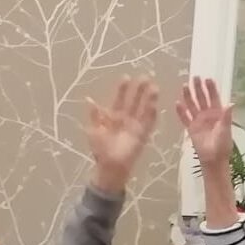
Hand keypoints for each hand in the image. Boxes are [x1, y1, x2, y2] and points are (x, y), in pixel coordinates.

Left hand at [85, 76, 159, 191]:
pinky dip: (152, 115)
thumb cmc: (100, 150)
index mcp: (114, 117)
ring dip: (149, 99)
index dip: (122, 89)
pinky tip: (155, 106)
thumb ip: (95, 115)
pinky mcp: (142, 135)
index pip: (120, 99)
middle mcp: (126, 119)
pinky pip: (148, 123)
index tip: (126, 77)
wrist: (109, 167)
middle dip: (139, 90)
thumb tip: (89, 99)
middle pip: (134, 101)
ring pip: (143, 109)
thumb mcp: (94, 131)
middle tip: (145, 77)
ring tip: (154, 87)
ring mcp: (135, 126)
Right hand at [174, 76, 235, 171]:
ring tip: (184, 86)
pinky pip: (185, 118)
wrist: (213, 159)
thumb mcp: (226, 130)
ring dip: (188, 96)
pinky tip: (177, 103)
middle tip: (195, 77)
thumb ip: (226, 117)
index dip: (211, 88)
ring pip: (192, 105)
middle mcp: (207, 114)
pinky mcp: (191, 128)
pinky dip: (181, 111)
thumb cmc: (222, 145)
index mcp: (218, 113)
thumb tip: (231, 103)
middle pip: (202, 98)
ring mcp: (198, 121)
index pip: (214, 97)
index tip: (207, 79)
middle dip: (198, 88)